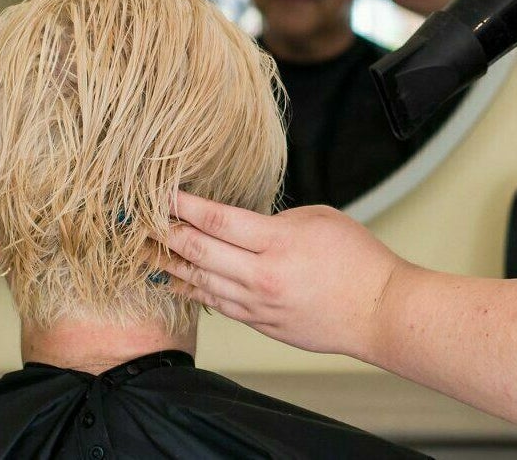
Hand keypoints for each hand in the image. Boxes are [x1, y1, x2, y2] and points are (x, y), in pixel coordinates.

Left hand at [159, 191, 406, 359]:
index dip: (184, 205)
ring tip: (144, 251)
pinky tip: (176, 281)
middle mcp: (261, 276)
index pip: (217, 220)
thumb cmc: (358, 260)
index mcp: (277, 242)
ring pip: (201, 282)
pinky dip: (193, 290)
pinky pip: (217, 304)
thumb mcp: (318, 219)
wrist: (378, 310)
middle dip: (165, 233)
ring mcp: (259, 304)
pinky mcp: (262, 324)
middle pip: (199, 252)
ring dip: (170, 265)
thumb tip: (245, 226)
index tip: (160, 193)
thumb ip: (275, 221)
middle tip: (138, 221)